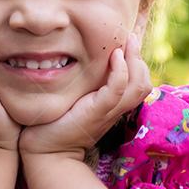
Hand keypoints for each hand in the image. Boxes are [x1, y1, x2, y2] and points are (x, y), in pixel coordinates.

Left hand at [18, 28, 151, 159]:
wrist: (44, 151)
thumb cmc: (54, 123)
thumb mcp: (74, 100)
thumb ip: (82, 85)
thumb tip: (74, 59)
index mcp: (112, 106)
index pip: (138, 83)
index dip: (139, 62)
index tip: (130, 40)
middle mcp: (114, 109)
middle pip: (144, 83)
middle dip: (140, 57)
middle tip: (131, 37)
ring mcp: (107, 111)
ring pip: (137, 85)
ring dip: (135, 60)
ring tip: (126, 42)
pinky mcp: (96, 112)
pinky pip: (117, 90)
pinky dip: (120, 71)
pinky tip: (115, 55)